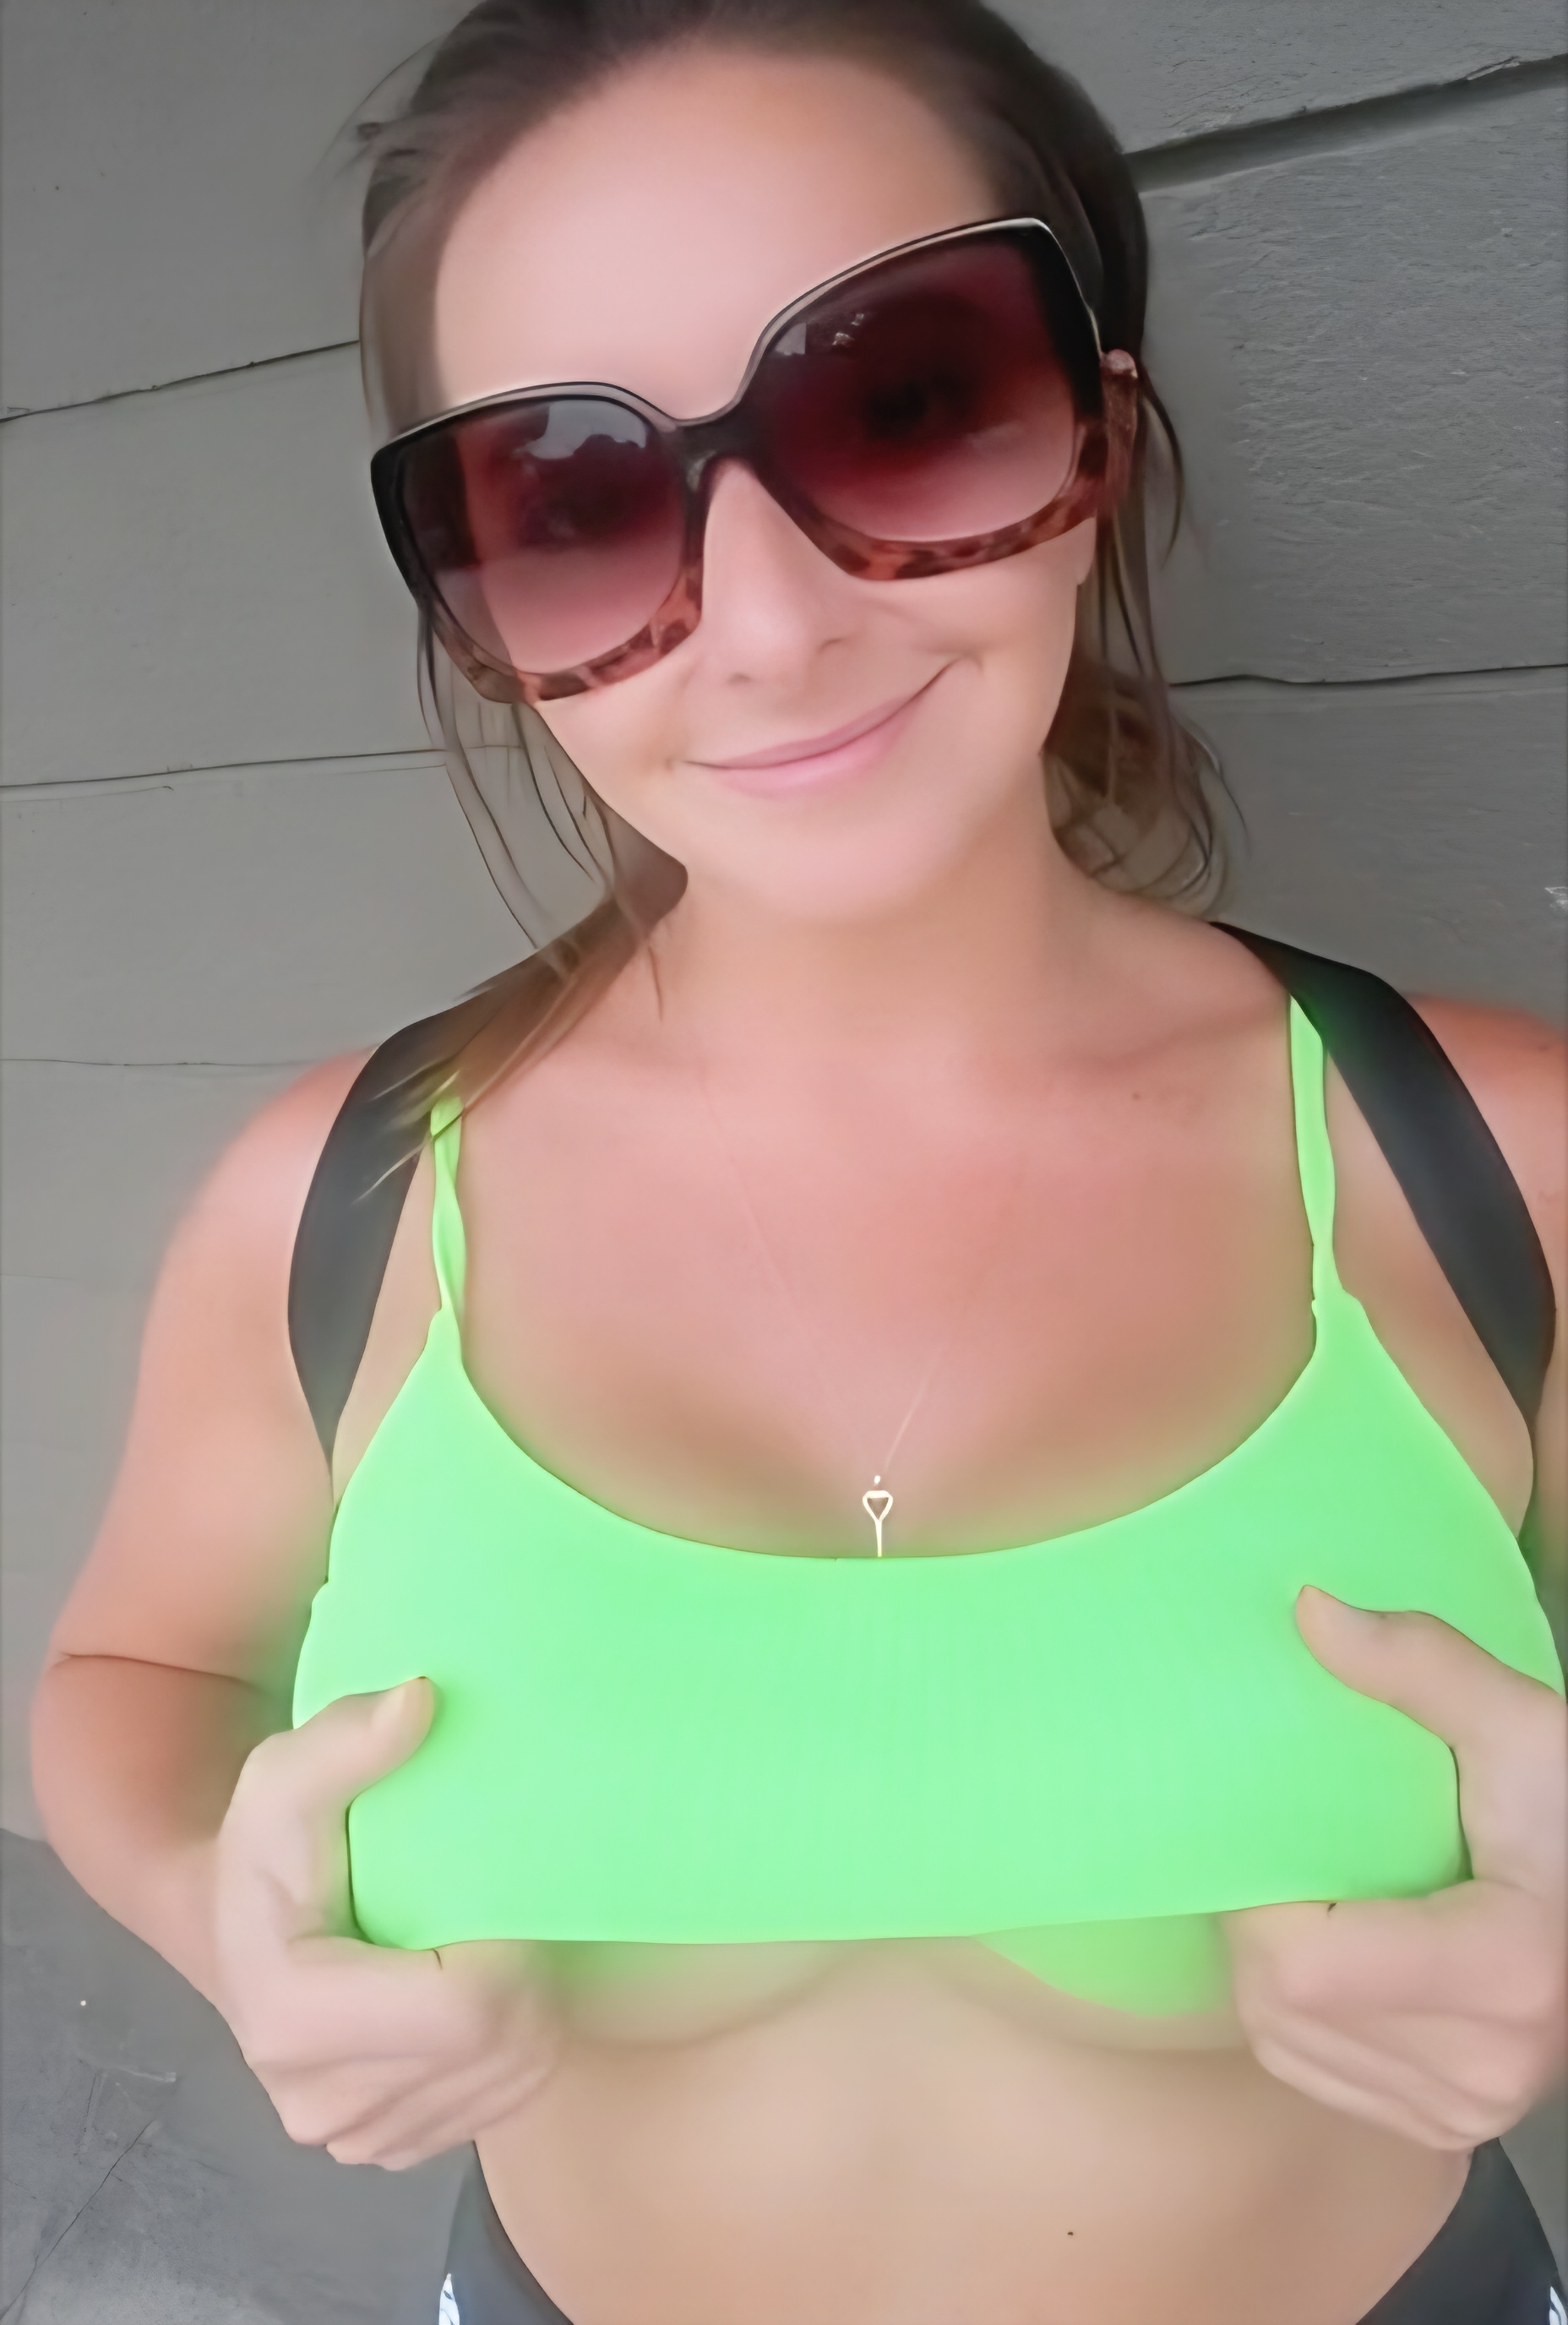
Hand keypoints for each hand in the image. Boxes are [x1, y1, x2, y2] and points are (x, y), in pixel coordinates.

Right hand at [211, 1680, 561, 2168]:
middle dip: (526, 1977)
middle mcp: (318, 2103)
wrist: (239, 1933)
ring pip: (512, 2084)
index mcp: (292, 2020)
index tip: (501, 1896)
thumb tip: (418, 1699)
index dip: (507, 1949)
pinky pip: (499, 2108)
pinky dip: (510, 2053)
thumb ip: (344, 1741)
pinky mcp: (387, 2149)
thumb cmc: (267, 1853)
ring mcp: (354, 2137)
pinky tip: (477, 1997)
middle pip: (498, 2052)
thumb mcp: (282, 1777)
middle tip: (506, 1914)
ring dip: (527, 2014)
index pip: (466, 2012)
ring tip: (490, 1947)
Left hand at [1224, 1588, 1566, 2150]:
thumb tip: (1309, 1611)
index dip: (1260, 1897)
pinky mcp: (1445, 2127)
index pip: (1295, 1966)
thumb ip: (1426, 1666)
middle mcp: (1479, 2066)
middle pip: (1275, 2006)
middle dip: (1256, 1923)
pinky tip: (1331, 1954)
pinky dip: (1300, 2017)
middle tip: (1287, 1853)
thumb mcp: (1528, 1729)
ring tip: (1308, 1895)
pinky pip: (1315, 2074)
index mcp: (1500, 1972)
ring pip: (1283, 2046)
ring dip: (1270, 1969)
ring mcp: (1462, 2109)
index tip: (1280, 1834)